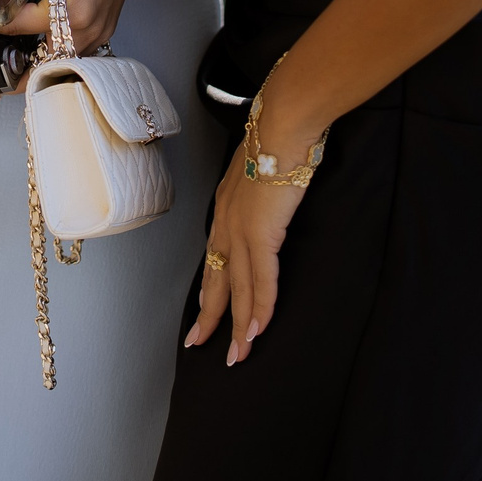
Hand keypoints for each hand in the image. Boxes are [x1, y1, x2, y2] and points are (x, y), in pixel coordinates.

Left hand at [0, 0, 149, 54]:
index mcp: (77, 14)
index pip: (22, 28)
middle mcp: (92, 29)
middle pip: (46, 57)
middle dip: (18, 63)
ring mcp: (101, 29)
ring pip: (63, 57)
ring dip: (38, 58)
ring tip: (8, 54)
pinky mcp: (104, 23)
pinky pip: (76, 46)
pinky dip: (56, 47)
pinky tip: (37, 39)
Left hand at [187, 142, 308, 362]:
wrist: (282, 125)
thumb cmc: (276, 140)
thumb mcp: (260, 170)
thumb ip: (259, 191)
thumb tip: (268, 197)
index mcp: (226, 209)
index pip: (214, 257)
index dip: (210, 287)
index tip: (204, 309)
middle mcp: (226, 223)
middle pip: (216, 279)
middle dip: (210, 316)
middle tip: (199, 343)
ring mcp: (241, 230)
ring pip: (238, 289)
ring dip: (238, 325)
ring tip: (236, 355)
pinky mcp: (262, 234)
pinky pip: (262, 281)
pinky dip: (261, 308)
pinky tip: (257, 331)